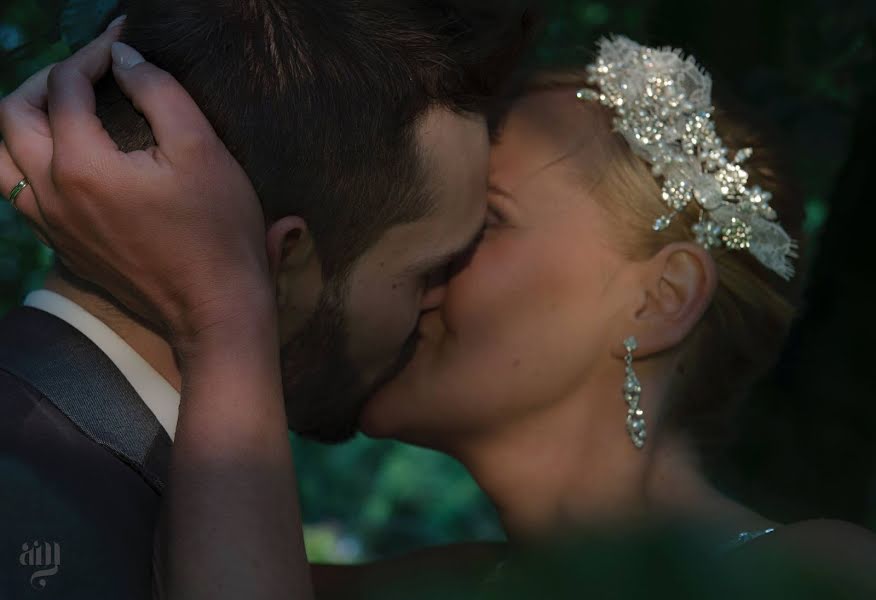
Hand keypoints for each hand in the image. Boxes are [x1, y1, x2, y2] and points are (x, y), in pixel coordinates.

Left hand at [0, 25, 271, 344]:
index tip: (124, 42)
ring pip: (2, 160)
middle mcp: (52, 196)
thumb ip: (158, 91)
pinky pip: (21, 195)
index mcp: (82, 166)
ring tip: (63, 110)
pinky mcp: (64, 249)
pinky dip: (31, 163)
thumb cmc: (219, 231)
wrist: (217, 309)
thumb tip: (124, 58)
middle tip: (90, 71)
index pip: (66, 87)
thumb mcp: (202, 150)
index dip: (94, 54)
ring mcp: (53, 227)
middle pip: (13, 114)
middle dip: (48, 80)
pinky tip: (68, 159)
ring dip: (25, 123)